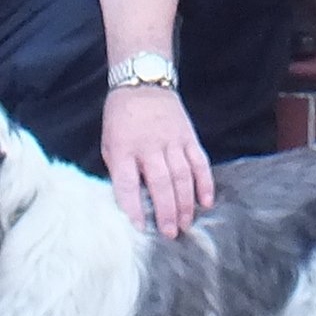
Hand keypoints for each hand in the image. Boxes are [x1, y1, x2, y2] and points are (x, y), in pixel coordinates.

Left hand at [102, 85, 212, 235]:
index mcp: (124, 148)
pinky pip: (200, 162)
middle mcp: (149, 145)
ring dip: (185, 203)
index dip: (133, 207)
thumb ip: (120, 171)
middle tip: (170, 233)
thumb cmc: (122, 118)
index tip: (139, 227)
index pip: (127, 183)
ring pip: (182, 175)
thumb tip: (131, 203)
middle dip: (166, 211)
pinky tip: (206, 201)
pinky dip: (204, 183)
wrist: (143, 82)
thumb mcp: (109, 143)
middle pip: (160, 182)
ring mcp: (172, 140)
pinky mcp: (188, 136)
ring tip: (185, 224)